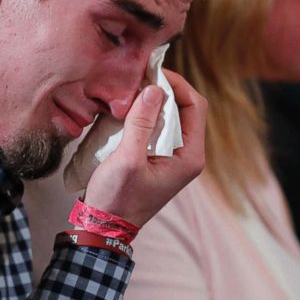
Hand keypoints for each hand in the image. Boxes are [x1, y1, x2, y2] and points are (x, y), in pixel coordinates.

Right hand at [83, 70, 205, 226]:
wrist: (104, 227)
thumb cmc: (117, 198)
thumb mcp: (128, 159)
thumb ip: (142, 123)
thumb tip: (154, 88)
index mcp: (189, 156)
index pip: (195, 106)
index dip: (176, 84)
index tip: (152, 72)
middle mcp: (186, 155)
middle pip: (184, 108)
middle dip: (163, 90)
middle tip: (138, 78)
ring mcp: (172, 157)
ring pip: (169, 116)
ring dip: (151, 102)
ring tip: (130, 91)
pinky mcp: (156, 158)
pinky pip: (156, 127)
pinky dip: (143, 115)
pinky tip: (125, 110)